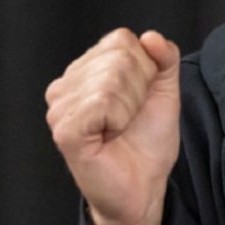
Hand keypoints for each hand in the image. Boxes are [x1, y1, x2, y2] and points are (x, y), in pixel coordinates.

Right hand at [45, 28, 180, 224]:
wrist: (144, 186)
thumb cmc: (147, 141)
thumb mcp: (164, 90)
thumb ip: (164, 58)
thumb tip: (151, 37)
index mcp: (87, 70)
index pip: (121, 39)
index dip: (145, 68)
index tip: (140, 98)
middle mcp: (66, 84)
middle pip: (119, 57)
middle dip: (140, 90)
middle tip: (131, 118)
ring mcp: (61, 107)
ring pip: (112, 78)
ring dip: (131, 107)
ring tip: (120, 128)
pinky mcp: (65, 129)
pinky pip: (102, 101)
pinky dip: (118, 119)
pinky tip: (110, 135)